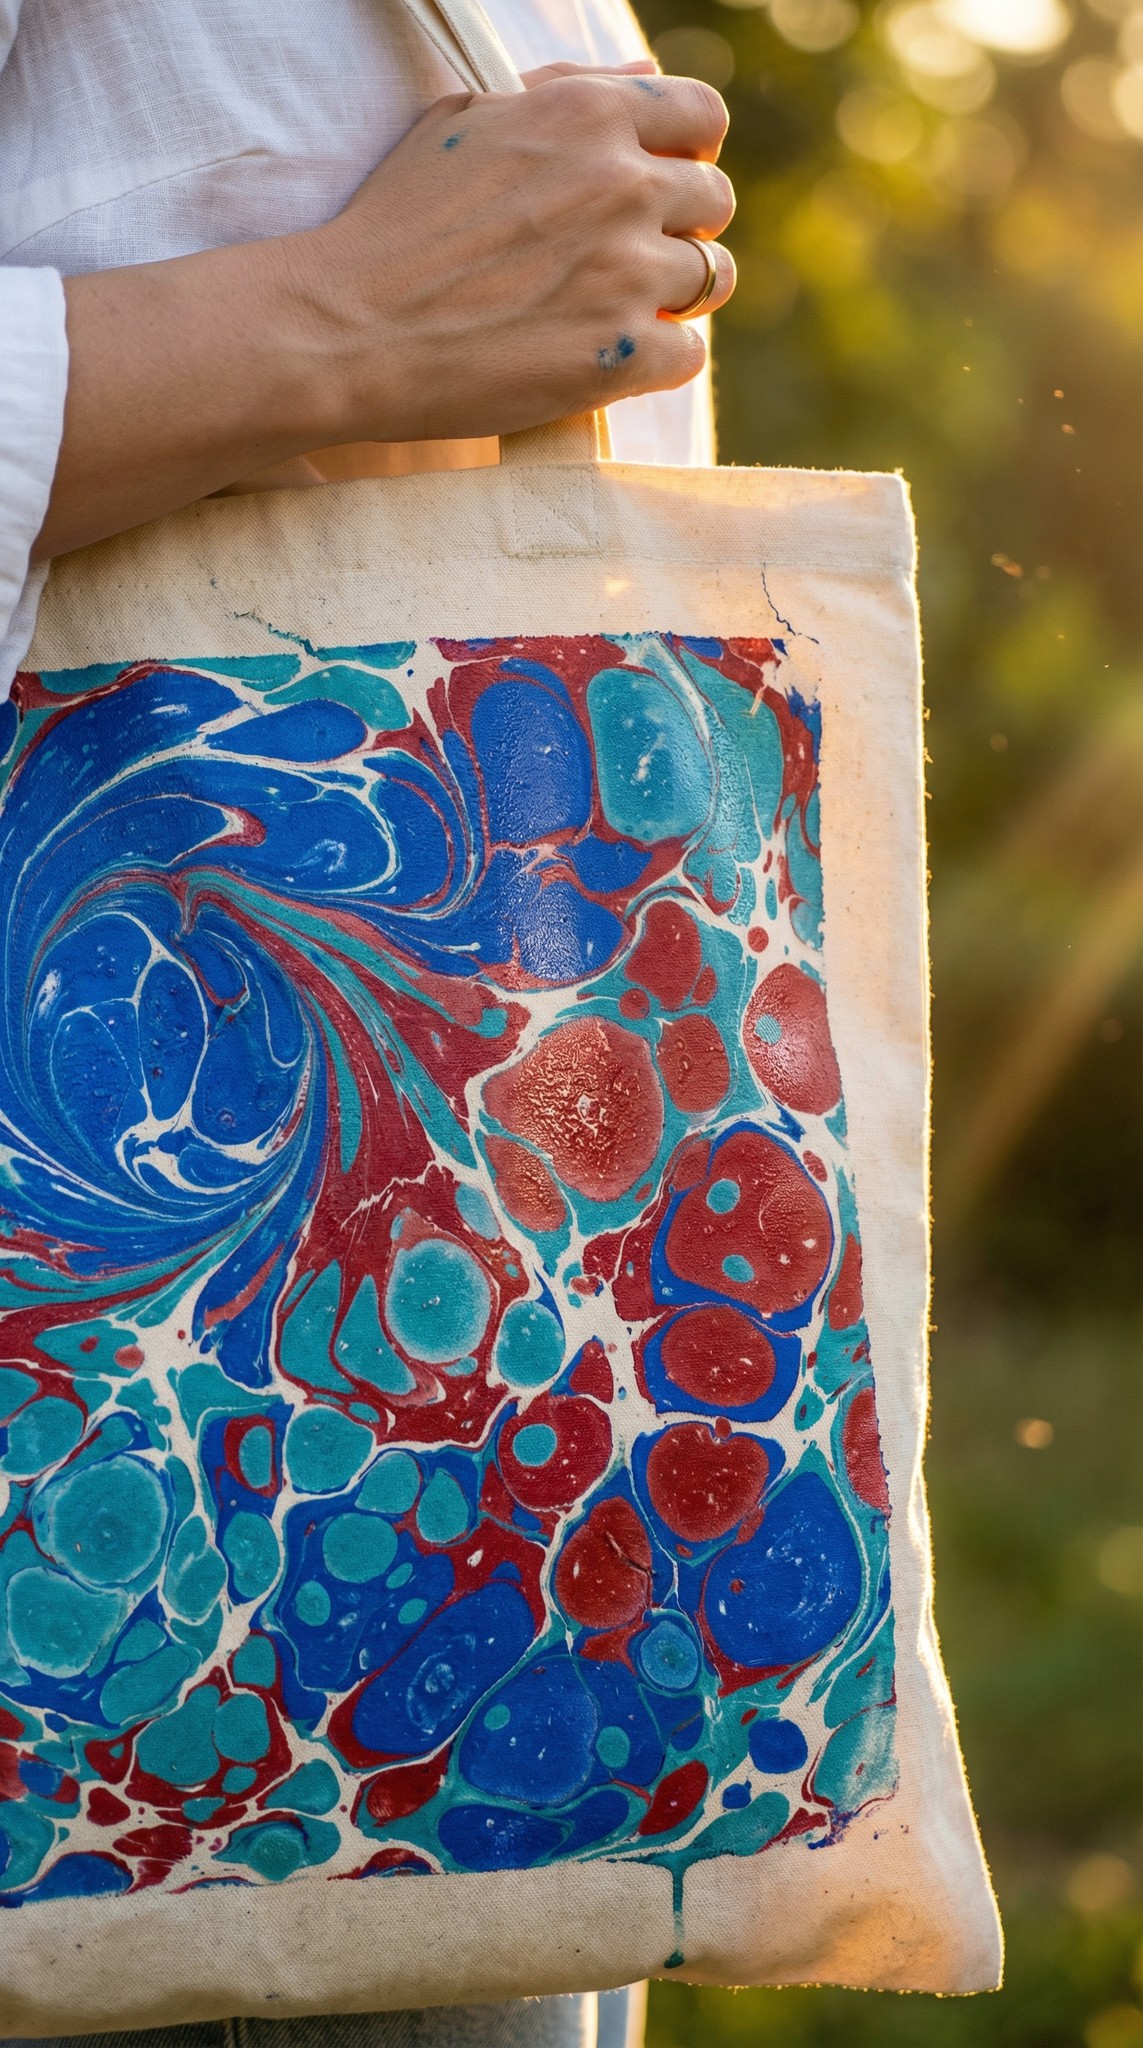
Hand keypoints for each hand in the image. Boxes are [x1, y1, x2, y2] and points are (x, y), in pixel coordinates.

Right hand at [298, 66, 735, 442]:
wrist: (349, 326)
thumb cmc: (398, 223)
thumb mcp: (470, 121)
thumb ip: (569, 93)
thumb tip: (645, 75)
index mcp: (590, 114)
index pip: (702, 115)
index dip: (688, 152)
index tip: (659, 185)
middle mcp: (623, 184)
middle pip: (715, 199)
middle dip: (679, 226)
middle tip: (622, 258)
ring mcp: (630, 273)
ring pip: (712, 277)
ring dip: (673, 295)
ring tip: (610, 309)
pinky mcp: (625, 354)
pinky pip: (689, 353)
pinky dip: (656, 358)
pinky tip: (605, 356)